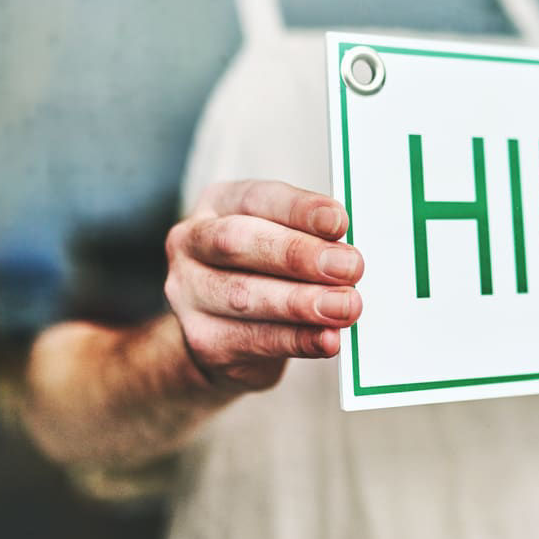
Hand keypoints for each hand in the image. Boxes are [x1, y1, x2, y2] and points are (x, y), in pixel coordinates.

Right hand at [163, 180, 363, 389]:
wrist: (222, 336)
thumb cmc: (263, 274)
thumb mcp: (282, 242)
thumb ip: (310, 240)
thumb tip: (348, 253)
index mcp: (218, 204)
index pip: (258, 198)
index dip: (299, 210)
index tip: (339, 222)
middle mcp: (192, 243)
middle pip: (240, 243)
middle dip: (299, 256)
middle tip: (349, 267)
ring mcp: (190, 293)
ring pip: (245, 295)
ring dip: (302, 302)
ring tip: (345, 306)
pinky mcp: (202, 339)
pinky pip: (255, 340)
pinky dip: (298, 340)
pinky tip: (327, 339)